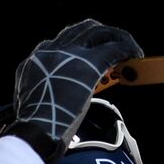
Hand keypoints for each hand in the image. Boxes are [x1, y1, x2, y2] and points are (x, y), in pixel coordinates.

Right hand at [8, 19, 142, 160]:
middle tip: (112, 44)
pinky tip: (134, 55)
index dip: (79, 46)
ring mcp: (69, 55)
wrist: (34, 133)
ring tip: (128, 50)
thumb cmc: (33, 126)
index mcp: (35, 62)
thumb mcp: (30, 102)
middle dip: (99, 35)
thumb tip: (57, 93)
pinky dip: (127, 49)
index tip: (88, 53)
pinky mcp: (88, 63)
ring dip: (115, 38)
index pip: (59, 43)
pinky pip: (114, 48)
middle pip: (80, 30)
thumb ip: (43, 89)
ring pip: (98, 32)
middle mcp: (49, 52)